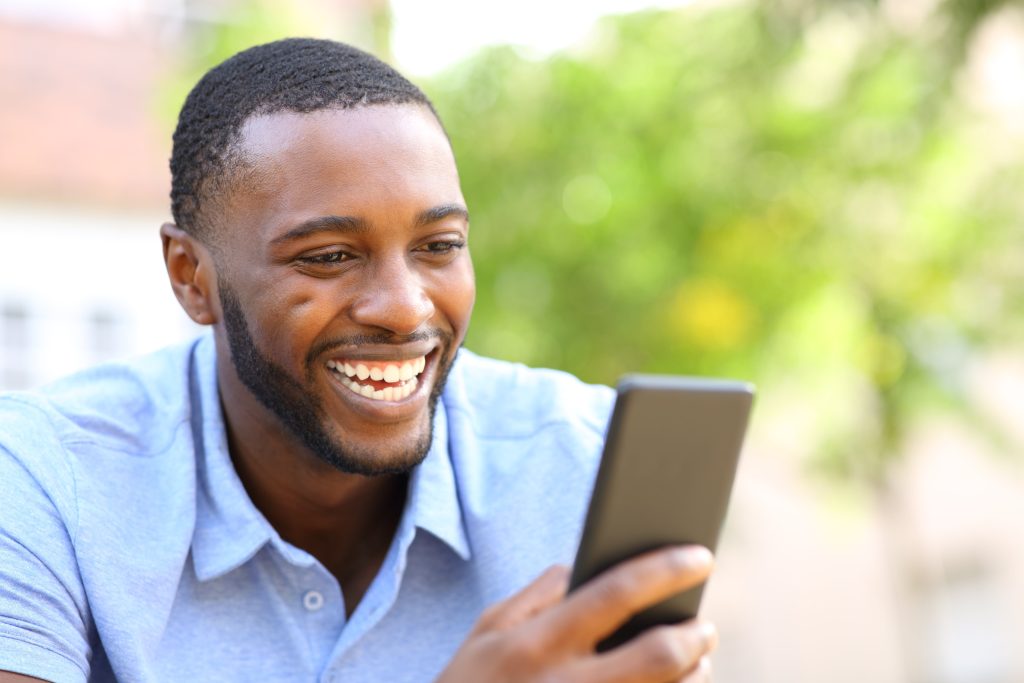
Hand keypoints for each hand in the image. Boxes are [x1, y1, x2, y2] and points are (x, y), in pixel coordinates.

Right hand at [436, 545, 716, 682]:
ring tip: (694, 660)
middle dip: (694, 634)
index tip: (700, 555)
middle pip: (659, 655)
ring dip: (694, 676)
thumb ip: (535, 597)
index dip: (665, 570)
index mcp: (537, 644)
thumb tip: (579, 567)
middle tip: (703, 624)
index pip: (615, 593)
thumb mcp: (486, 634)